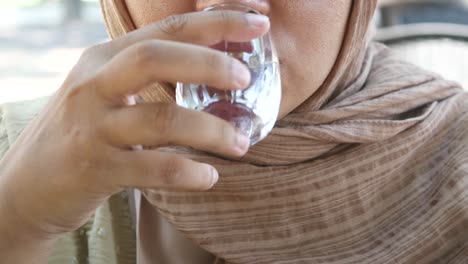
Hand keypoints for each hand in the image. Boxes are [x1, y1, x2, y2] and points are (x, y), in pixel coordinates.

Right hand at [0, 10, 268, 260]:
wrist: (29, 183)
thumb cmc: (81, 131)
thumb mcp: (104, 90)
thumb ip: (145, 76)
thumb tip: (212, 66)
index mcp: (103, 59)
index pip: (165, 30)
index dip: (215, 23)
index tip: (258, 23)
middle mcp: (94, 85)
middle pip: (156, 58)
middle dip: (210, 64)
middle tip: (246, 78)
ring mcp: (93, 127)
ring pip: (162, 119)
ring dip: (212, 132)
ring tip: (241, 144)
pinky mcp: (95, 169)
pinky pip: (154, 169)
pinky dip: (189, 172)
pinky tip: (209, 177)